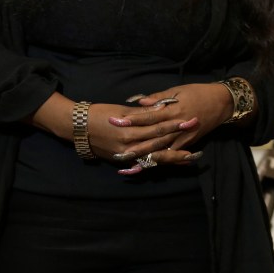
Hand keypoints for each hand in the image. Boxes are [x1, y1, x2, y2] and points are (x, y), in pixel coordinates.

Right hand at [85, 100, 199, 171]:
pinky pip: (145, 163)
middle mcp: (129, 146)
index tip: (189, 120)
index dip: (174, 125)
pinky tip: (171, 163)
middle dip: (179, 140)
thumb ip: (142, 113)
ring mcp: (126, 156)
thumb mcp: (121, 110)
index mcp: (129, 131)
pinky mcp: (124, 161)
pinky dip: (159, 163)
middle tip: (195, 137)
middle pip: (159, 144)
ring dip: (173, 157)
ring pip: (154, 157)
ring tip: (191, 156)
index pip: (157, 128)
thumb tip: (162, 108)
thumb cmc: (100, 114)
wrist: (78, 128)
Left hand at [105, 83, 231, 173]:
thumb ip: (158, 98)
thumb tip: (139, 102)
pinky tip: (147, 164)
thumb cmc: (198, 92)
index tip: (116, 122)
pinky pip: (172, 153)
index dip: (133, 120)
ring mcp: (184, 136)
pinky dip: (160, 160)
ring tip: (128, 161)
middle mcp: (178, 126)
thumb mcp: (178, 90)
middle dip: (135, 144)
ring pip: (162, 149)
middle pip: (153, 137)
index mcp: (174, 110)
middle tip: (117, 150)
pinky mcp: (188, 143)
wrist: (222, 102)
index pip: (150, 116)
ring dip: (145, 156)